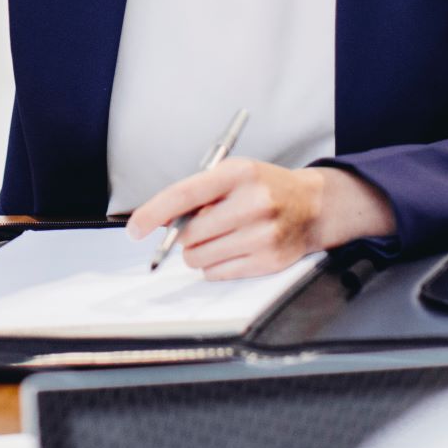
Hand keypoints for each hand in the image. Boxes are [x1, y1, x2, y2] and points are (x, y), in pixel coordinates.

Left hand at [124, 160, 396, 278]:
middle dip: (185, 235)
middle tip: (200, 227)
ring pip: (200, 258)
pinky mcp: (269, 260)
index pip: (184, 195)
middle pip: (190, 234)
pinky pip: (218, 273)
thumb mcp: (233, 174)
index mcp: (238, 174)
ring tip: (219, 237)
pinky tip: (233, 248)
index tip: (135, 228)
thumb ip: (197, 193)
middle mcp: (253, 203)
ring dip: (198, 252)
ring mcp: (263, 235)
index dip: (154, 213)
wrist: (312, 206)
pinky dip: (215, 265)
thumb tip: (159, 221)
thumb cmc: (263, 188)